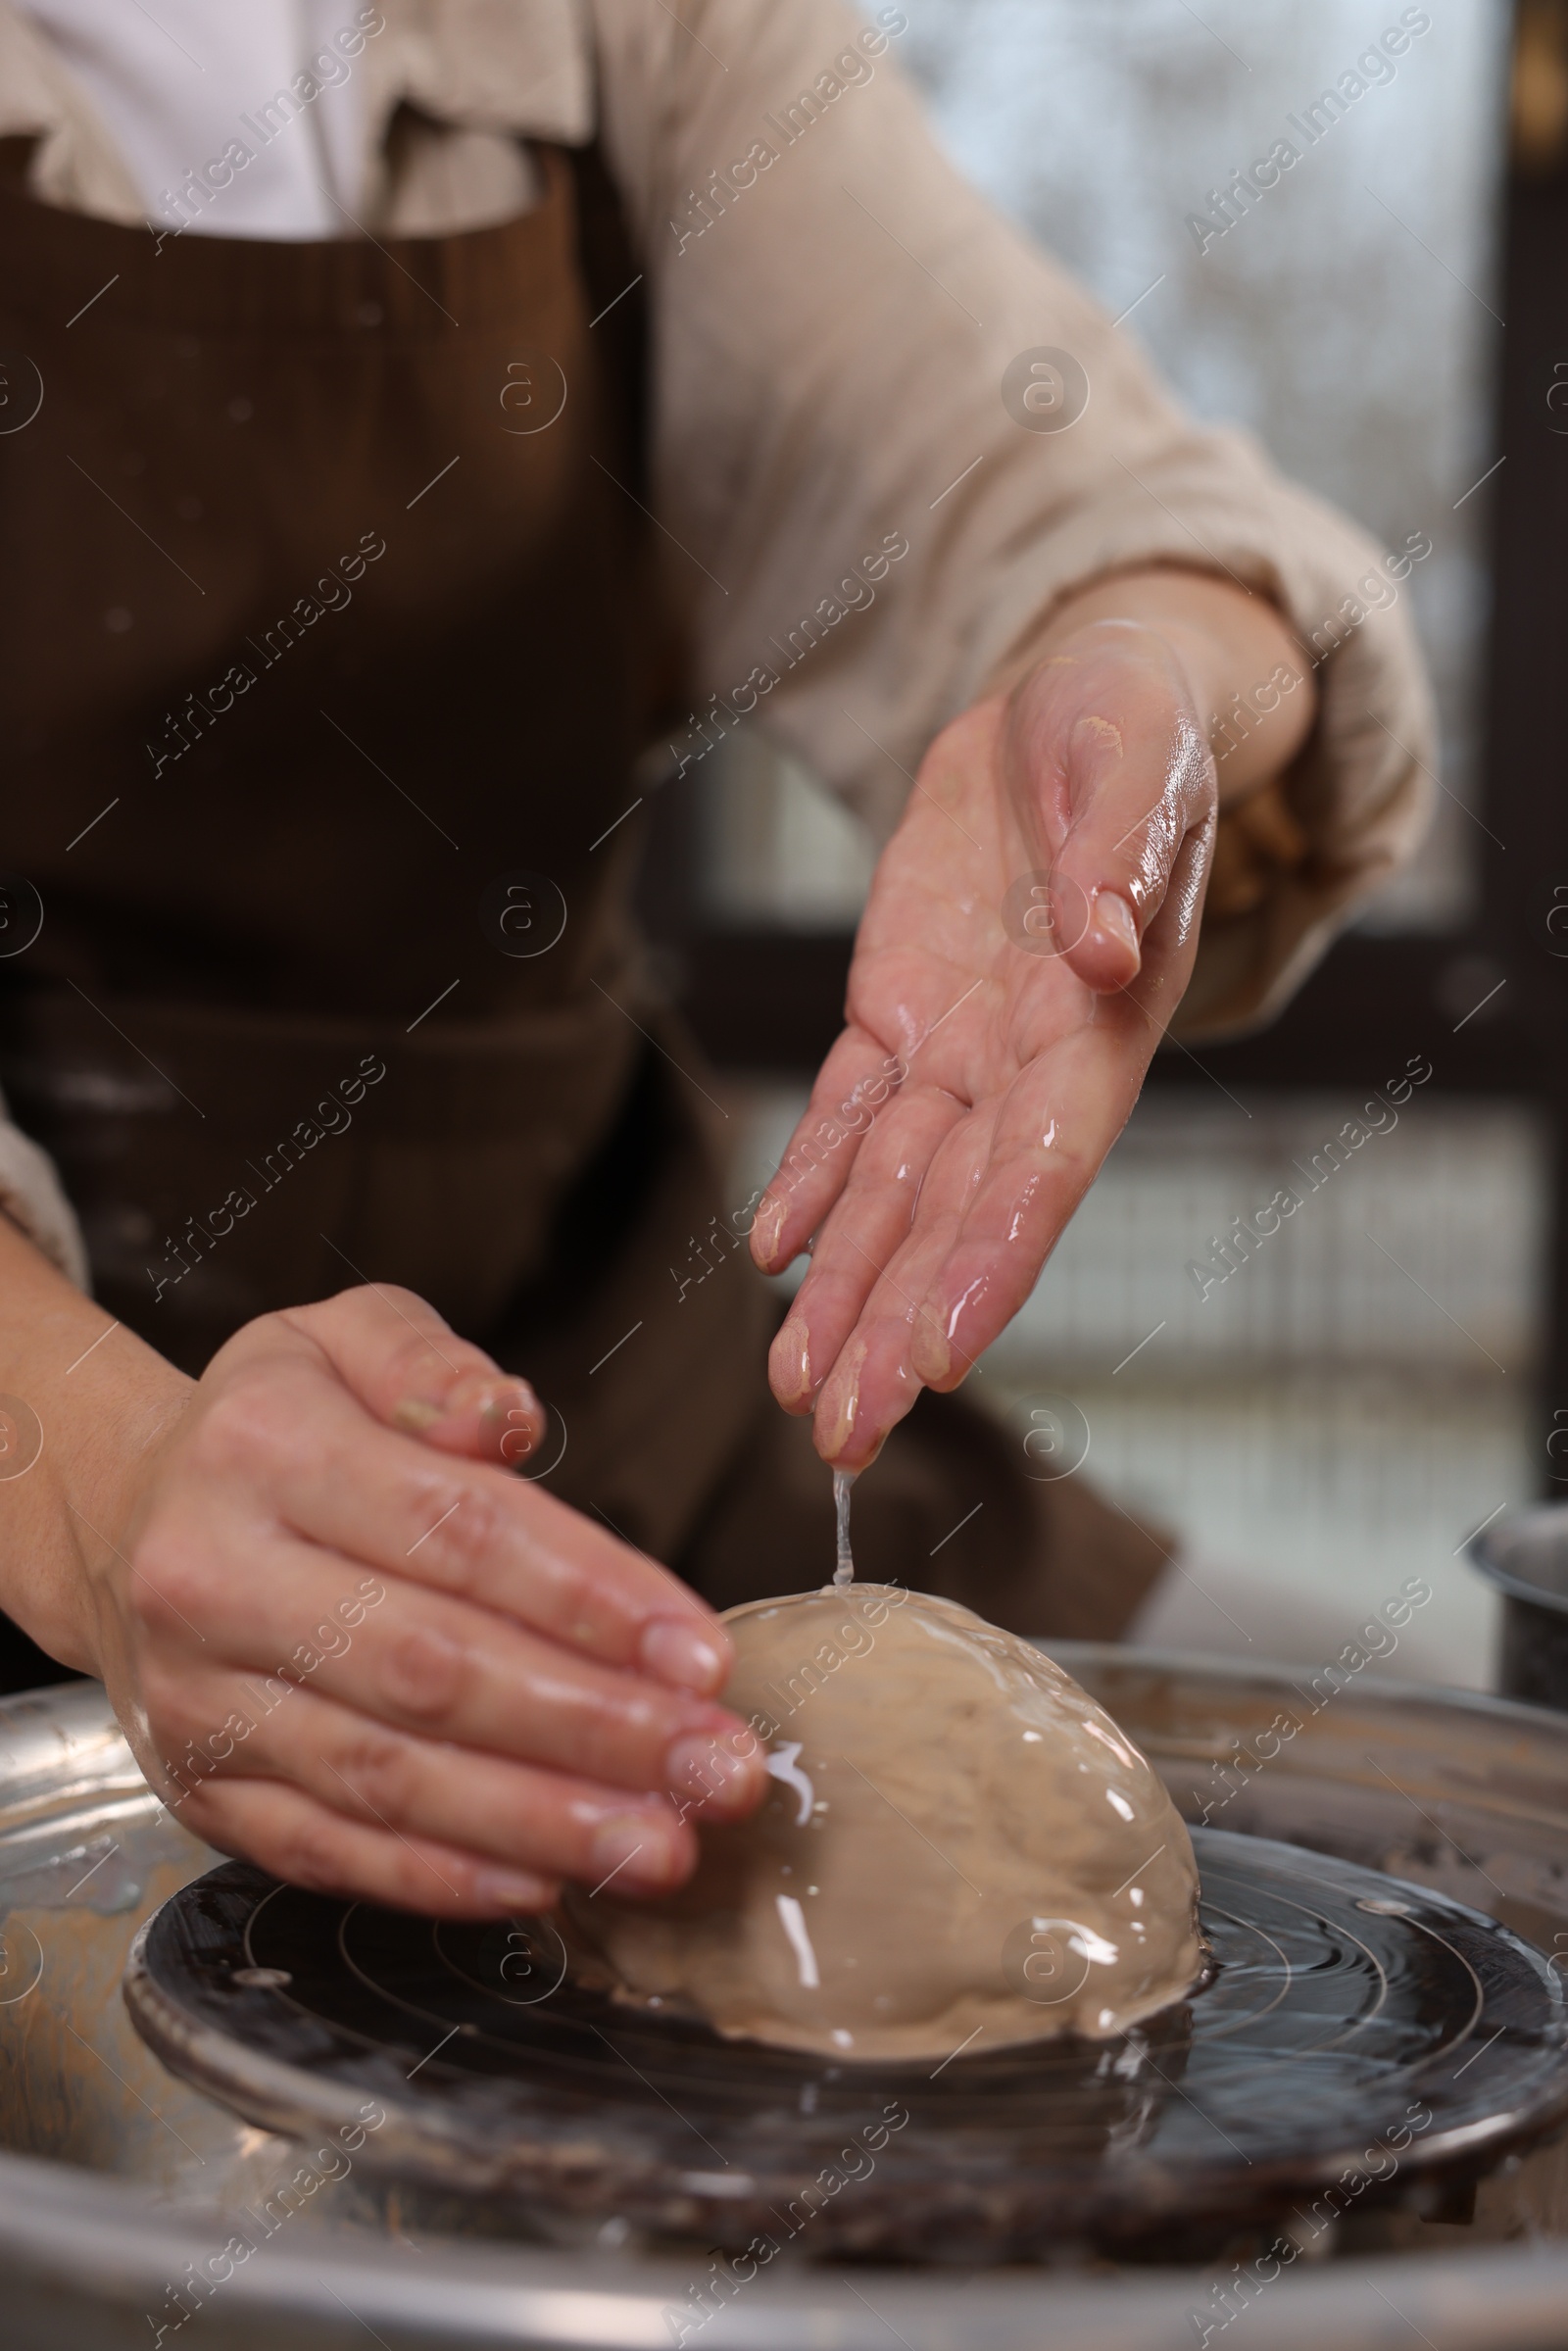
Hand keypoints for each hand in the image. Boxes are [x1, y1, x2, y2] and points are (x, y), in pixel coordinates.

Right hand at [82, 1287, 766, 1914]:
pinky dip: (442, 1878)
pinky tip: (547, 1882)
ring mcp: (202, 1698)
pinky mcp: (200, 1791)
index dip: (589, 1599)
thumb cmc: (271, 1428)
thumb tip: (507, 1419)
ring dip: (539, 1822)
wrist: (118, 1520)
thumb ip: (434, 1365)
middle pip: (431, 1668)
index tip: (702, 1654)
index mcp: (266, 1449)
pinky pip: (328, 1851)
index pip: (455, 1530)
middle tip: (716, 1768)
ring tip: (661, 1844)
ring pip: (386, 1776)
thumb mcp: (344, 1338)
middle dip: (594, 1729)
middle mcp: (214, 1578)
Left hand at [750, 572, 1312, 1466]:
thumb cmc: (1130, 720)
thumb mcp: (1139, 754)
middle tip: (844, 1437)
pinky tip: (771, 1254)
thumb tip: (1105, 953)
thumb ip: (1126, 852)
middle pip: (954, 1215)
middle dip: (896, 1325)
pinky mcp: (899, 1010)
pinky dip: (808, 1179)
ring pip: (890, 1190)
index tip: (943, 1357)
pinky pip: (845, 1112)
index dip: (992, 1262)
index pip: (1043, 1166)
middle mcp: (1029, 1060)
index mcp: (1101, 1022)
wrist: (1070, 697)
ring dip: (842, 1290)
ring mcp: (960, 1045)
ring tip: (798, 1392)